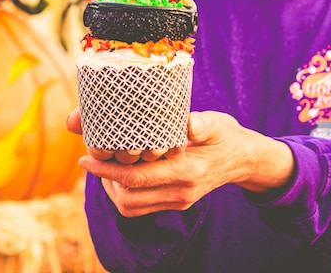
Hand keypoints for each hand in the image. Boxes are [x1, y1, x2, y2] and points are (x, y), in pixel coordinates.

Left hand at [74, 111, 294, 217]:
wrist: (245, 160)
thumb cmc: (226, 135)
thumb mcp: (217, 123)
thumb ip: (201, 123)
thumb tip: (188, 122)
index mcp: (187, 171)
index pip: (136, 177)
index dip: (107, 169)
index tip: (86, 156)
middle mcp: (180, 192)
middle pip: (128, 197)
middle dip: (104, 178)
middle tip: (91, 156)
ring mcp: (178, 201)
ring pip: (131, 207)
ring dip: (112, 188)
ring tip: (103, 165)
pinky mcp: (176, 203)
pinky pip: (140, 207)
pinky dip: (124, 193)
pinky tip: (120, 173)